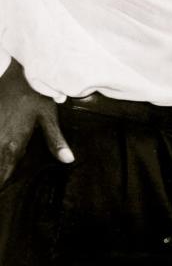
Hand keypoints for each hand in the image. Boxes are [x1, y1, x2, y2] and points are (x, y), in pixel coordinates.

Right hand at [0, 59, 72, 185]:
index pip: (5, 174)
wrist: (11, 73)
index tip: (3, 194)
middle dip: (0, 177)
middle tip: (3, 187)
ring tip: (1, 176)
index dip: (3, 184)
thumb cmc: (34, 94)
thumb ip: (56, 140)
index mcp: (15, 144)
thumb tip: (69, 160)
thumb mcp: (48, 115)